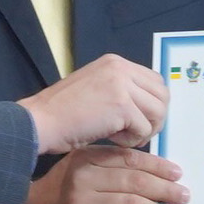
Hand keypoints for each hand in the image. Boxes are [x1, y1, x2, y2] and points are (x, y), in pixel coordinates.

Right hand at [18, 53, 164, 154]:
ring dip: (144, 130)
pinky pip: (144, 128)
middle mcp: (121, 68)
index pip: (155, 81)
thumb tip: (149, 107)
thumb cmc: (63, 113)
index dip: (153, 104)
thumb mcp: (96, 89)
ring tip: (122, 137)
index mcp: (115, 62)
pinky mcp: (121, 105)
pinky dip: (131, 140)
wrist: (40, 122)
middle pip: (162, 95)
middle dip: (155, 119)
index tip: (139, 121)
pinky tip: (112, 140)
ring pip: (158, 112)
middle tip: (137, 133)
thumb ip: (121, 90)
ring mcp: (121, 85)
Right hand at [20, 146, 187, 203]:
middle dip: (164, 189)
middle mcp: (83, 178)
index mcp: (86, 158)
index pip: (130, 159)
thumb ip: (111, 166)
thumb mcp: (82, 169)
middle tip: (183, 195)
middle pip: (134, 182)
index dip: (157, 166)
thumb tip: (157, 172)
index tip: (177, 173)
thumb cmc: (62, 191)